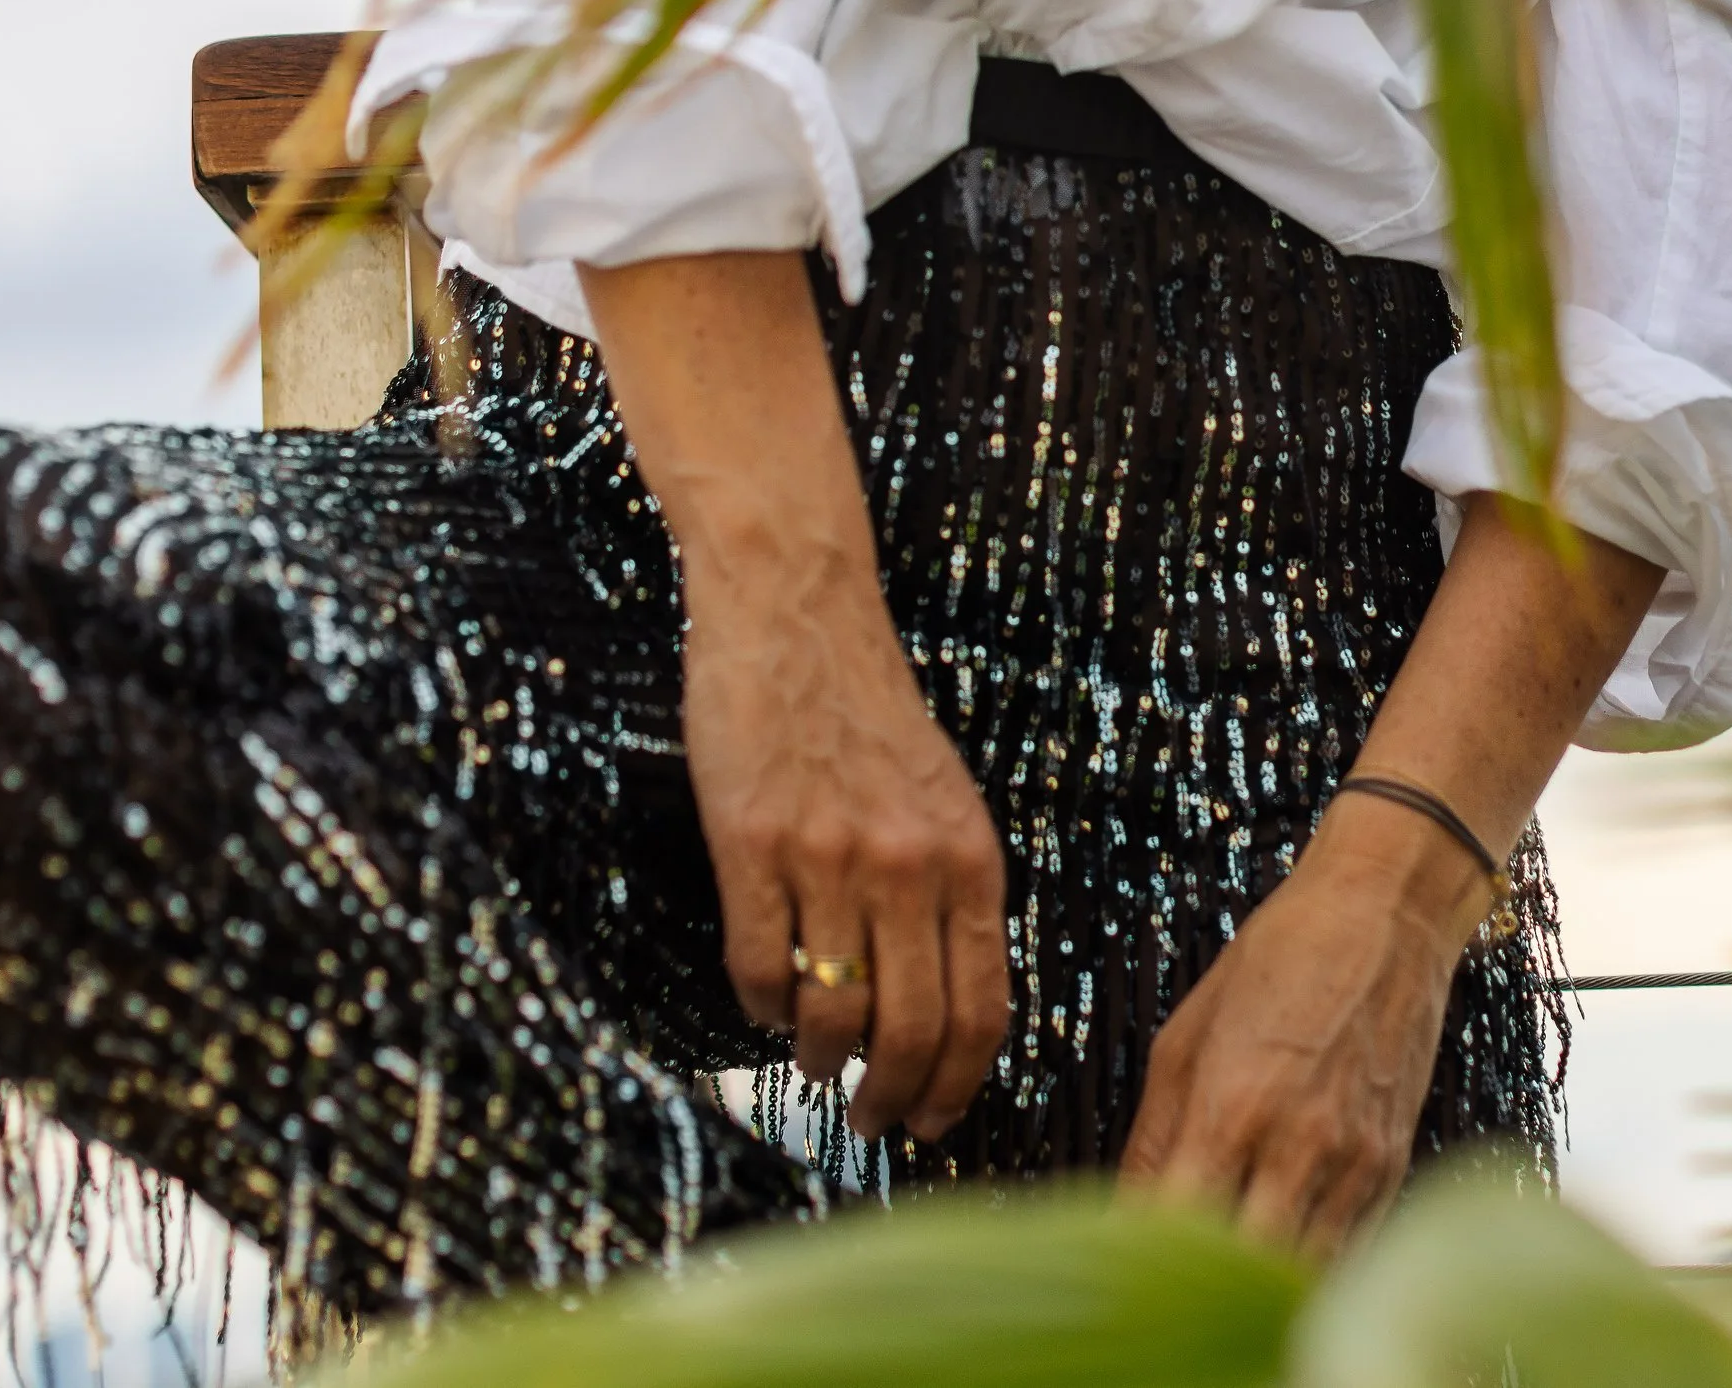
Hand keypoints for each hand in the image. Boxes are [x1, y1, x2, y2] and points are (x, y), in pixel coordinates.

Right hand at [581, 250, 1014, 1149]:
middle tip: (869, 1120)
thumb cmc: (866, 710)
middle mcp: (909, 864)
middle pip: (912, 1034)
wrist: (798, 610)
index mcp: (970, 856)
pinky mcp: (750, 843)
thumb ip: (952, 895)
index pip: (981, 1012)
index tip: (933, 1121)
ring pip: (831, 1015)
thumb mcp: (943, 800)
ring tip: (812, 1061)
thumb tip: (944, 1016)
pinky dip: (759, 1008)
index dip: (957, 1086)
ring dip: (820, 1061)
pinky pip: (758, 968)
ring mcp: (828, 856)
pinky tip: (762, 1000)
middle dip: (891, 1100)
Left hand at [1118, 815, 1472, 1253]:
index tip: (1128, 1267)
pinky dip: (1313, 1269)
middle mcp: (1297, 1147)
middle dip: (1207, 1289)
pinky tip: (1284, 1257)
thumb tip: (1123, 1215)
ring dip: (1263, 1289)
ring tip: (1229, 1279)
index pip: (1179, 1229)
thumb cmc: (1276, 959)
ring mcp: (1354, 1164)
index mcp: (1232, 1108)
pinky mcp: (1393, 1168)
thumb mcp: (1187, 1034)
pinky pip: (1350, 1254)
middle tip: (1177, 1284)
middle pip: (1245, 1273)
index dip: (1148, 1261)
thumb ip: (1154, 1137)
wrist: (1383, 913)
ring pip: (1303, 1278)